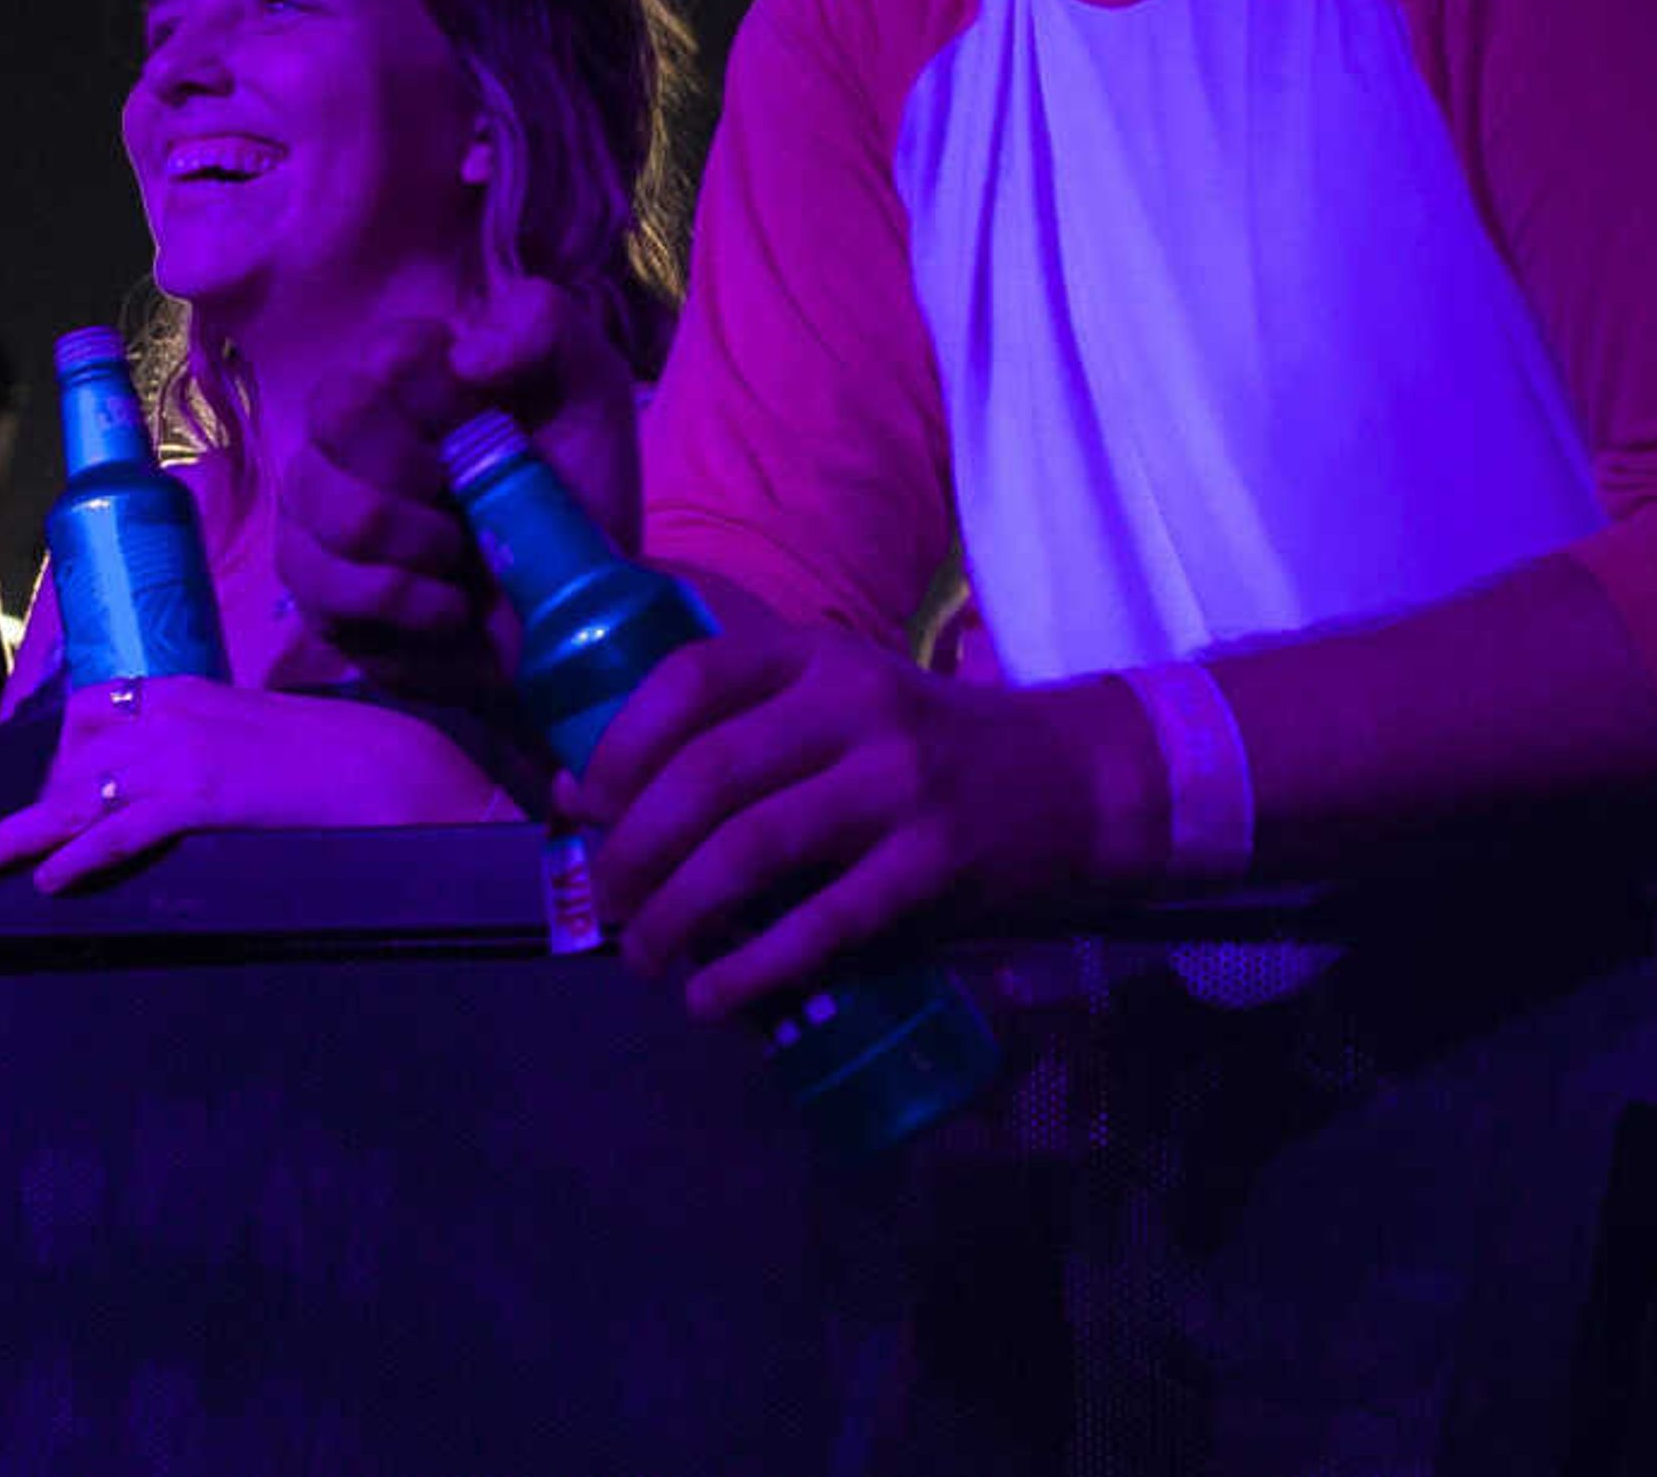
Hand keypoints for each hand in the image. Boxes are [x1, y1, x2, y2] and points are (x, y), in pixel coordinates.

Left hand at [0, 676, 505, 891]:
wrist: (402, 773)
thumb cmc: (346, 760)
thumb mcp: (266, 737)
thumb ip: (219, 745)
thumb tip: (192, 780)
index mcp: (194, 691)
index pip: (99, 713)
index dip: (66, 758)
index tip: (48, 793)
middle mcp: (178, 713)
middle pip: (77, 757)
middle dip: (35, 803)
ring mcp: (188, 754)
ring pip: (84, 796)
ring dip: (30, 834)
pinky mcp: (206, 798)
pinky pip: (126, 830)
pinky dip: (83, 857)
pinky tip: (52, 884)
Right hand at [275, 278, 640, 674]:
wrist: (573, 611)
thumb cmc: (572, 493)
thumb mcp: (588, 392)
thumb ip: (543, 325)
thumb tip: (466, 357)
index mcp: (402, 374)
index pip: (388, 353)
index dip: (447, 400)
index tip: (493, 432)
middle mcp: (343, 432)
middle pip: (338, 412)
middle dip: (423, 469)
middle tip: (470, 499)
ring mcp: (315, 508)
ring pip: (343, 512)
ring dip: (426, 544)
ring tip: (465, 559)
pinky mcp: (311, 586)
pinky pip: (333, 585)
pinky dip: (414, 603)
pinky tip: (450, 608)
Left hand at [572, 616, 1153, 1019]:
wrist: (1072, 781)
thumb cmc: (922, 747)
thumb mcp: (831, 707)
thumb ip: (726, 737)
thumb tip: (584, 793)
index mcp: (814, 659)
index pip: (691, 679)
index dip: (621, 744)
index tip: (589, 805)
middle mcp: (853, 709)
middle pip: (707, 776)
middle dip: (635, 849)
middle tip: (608, 901)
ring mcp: (899, 785)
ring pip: (751, 850)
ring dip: (678, 914)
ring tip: (646, 957)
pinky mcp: (936, 863)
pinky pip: (823, 923)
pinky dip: (754, 969)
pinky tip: (713, 996)